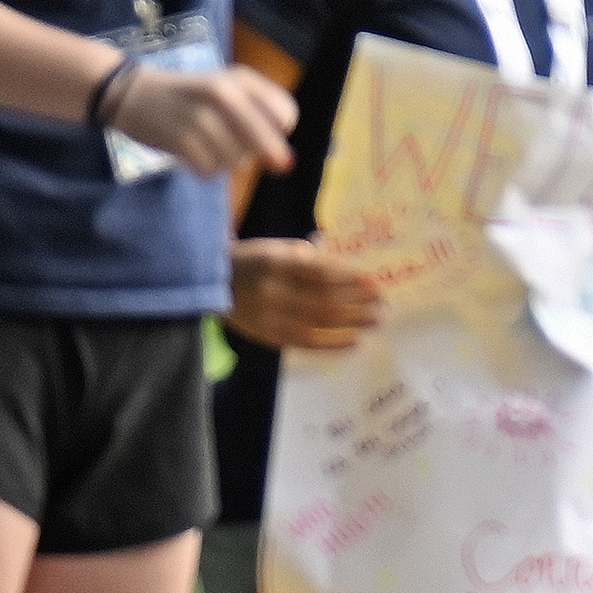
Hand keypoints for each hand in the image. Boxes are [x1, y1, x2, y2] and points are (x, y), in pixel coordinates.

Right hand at [106, 62, 299, 181]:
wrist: (130, 93)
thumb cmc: (187, 96)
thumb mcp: (224, 89)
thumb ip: (258, 118)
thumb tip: (286, 163)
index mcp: (239, 78)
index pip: (286, 113)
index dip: (279, 130)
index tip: (261, 130)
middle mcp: (223, 93)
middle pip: (265, 142)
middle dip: (260, 153)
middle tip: (237, 147)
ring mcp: (201, 117)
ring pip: (238, 161)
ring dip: (226, 160)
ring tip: (207, 144)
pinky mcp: (181, 140)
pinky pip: (211, 171)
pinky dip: (204, 168)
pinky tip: (191, 153)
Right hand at [224, 237, 380, 352]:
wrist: (212, 284)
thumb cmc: (249, 261)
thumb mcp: (272, 247)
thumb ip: (303, 255)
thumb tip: (339, 268)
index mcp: (275, 263)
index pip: (320, 274)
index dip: (349, 280)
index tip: (373, 283)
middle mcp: (272, 290)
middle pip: (323, 300)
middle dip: (356, 303)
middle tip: (381, 305)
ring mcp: (269, 315)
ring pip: (318, 323)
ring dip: (350, 323)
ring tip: (374, 323)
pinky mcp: (268, 335)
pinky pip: (305, 343)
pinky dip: (331, 344)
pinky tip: (353, 343)